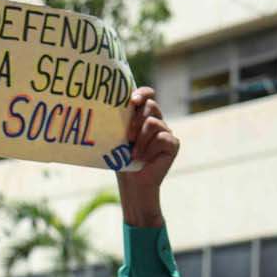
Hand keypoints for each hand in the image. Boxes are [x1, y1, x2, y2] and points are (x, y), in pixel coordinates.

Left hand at [116, 87, 177, 225]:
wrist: (133, 182)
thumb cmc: (122, 159)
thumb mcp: (117, 138)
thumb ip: (119, 122)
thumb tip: (103, 107)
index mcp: (143, 115)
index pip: (147, 94)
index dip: (142, 93)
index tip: (132, 101)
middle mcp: (157, 120)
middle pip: (151, 106)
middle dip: (137, 120)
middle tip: (128, 138)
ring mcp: (167, 131)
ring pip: (153, 123)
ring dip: (141, 140)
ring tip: (134, 154)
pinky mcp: (173, 143)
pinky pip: (162, 138)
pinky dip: (150, 150)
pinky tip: (145, 159)